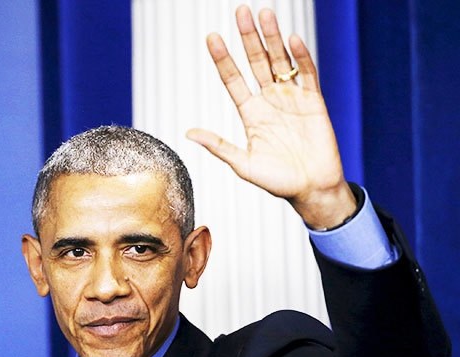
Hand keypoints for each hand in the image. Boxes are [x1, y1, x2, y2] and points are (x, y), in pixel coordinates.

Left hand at [185, 5, 355, 229]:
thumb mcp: (242, 164)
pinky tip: (291, 39)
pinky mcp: (314, 102)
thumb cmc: (277, 181)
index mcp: (250, 113)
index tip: (212, 37)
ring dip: (272, 38)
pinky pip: (307, 74)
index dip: (223, 58)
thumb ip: (219, 146)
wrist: (311, 190)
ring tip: (264, 14)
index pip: (233, 79)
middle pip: (256, 62)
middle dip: (248, 37)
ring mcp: (292, 99)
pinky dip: (301, 57)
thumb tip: (189, 133)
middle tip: (240, 11)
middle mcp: (269, 101)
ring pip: (280, 61)